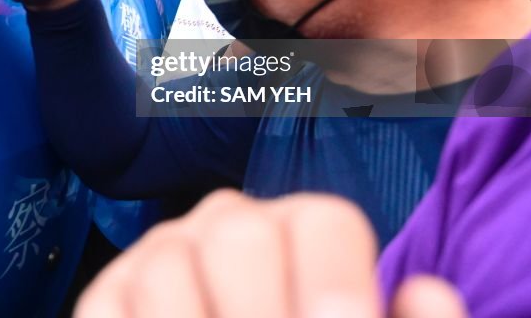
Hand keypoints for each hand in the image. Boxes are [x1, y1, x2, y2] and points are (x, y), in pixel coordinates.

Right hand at [76, 190, 466, 317]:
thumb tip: (427, 295)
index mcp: (301, 234)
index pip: (321, 222)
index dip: (334, 284)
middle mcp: (226, 229)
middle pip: (240, 233)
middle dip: (261, 309)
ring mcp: (158, 258)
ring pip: (166, 262)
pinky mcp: (103, 296)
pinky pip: (108, 303)